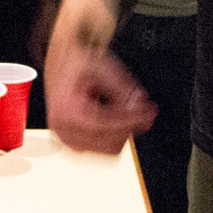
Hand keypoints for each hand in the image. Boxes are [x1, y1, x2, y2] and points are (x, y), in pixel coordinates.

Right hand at [44, 15, 154, 154]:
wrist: (61, 64)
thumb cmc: (78, 63)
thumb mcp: (102, 68)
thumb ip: (122, 88)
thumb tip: (141, 106)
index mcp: (66, 112)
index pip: (107, 125)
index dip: (133, 119)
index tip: (150, 111)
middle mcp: (63, 130)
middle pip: (111, 143)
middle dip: (130, 125)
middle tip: (144, 108)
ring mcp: (67, 140)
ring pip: (110, 149)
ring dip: (123, 130)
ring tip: (127, 108)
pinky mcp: (74, 144)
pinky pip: (104, 148)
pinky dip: (115, 133)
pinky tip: (117, 116)